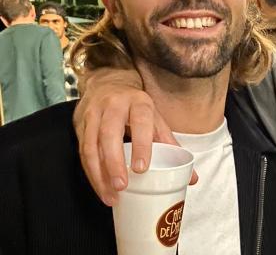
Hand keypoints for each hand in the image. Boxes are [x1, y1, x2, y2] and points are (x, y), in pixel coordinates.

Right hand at [73, 67, 197, 206]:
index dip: (141, 145)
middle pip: (110, 134)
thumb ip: (171, 147)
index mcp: (139, 103)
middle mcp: (114, 106)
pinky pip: (82, 151)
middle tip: (122, 186)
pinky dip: (91, 172)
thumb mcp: (156, 120)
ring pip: (91, 145)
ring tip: (111, 196)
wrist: (108, 84)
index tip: (141, 168)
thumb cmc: (136, 108)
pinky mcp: (80, 125)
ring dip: (99, 174)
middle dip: (114, 162)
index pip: (141, 122)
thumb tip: (192, 178)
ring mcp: (94, 114)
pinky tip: (100, 187)